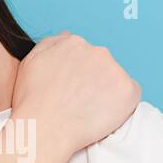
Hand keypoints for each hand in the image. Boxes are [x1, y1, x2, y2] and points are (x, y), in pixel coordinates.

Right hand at [12, 31, 140, 159]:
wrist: (45, 127)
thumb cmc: (34, 100)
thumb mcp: (31, 62)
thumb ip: (51, 44)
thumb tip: (67, 34)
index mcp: (75, 43)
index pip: (86, 56)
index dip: (80, 76)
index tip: (72, 91)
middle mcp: (97, 51)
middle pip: (102, 66)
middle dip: (94, 82)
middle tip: (80, 103)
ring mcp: (115, 70)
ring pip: (116, 80)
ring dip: (108, 93)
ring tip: (89, 111)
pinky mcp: (128, 90)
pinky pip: (131, 96)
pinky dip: (122, 106)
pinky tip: (103, 115)